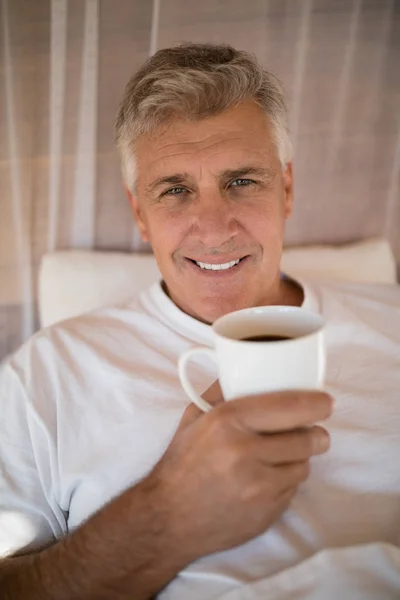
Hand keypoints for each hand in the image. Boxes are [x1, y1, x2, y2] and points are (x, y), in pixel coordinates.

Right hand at [150, 388, 332, 564]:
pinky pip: (293, 490)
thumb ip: (223, 391)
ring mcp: (258, 487)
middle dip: (315, 433)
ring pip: (304, 465)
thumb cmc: (182, 463)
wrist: (168, 519)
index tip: (326, 401)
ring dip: (298, 459)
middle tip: (313, 431)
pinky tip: (265, 480)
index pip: (289, 406)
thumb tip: (250, 369)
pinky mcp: (267, 512)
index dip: (316, 403)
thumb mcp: (194, 418)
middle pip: (306, 438)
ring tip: (280, 457)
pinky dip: (286, 482)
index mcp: (228, 421)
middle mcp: (245, 452)